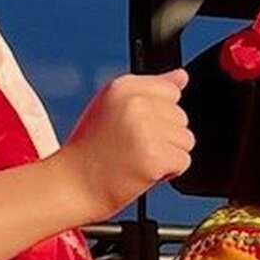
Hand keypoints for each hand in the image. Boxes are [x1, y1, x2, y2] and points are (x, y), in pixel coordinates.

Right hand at [61, 70, 193, 221]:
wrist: (73, 184)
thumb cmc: (90, 149)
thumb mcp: (113, 106)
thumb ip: (150, 88)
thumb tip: (181, 76)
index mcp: (122, 87)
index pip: (170, 92)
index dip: (157, 113)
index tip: (133, 126)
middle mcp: (135, 103)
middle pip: (181, 117)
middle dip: (163, 136)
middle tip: (131, 146)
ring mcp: (145, 129)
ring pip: (185, 140)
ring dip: (167, 154)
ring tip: (136, 158)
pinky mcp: (155, 156)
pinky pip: (183, 161)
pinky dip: (168, 172)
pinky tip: (142, 171)